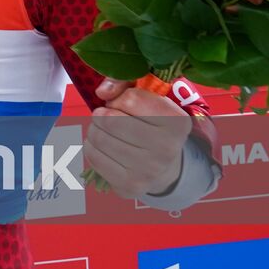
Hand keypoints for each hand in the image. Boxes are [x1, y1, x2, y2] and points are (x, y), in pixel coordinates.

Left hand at [84, 79, 190, 196]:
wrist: (164, 166)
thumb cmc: (150, 123)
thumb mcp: (147, 95)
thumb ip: (124, 81)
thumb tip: (102, 92)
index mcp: (177, 122)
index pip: (131, 98)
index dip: (119, 97)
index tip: (123, 103)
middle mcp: (167, 149)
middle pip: (110, 120)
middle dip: (102, 114)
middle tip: (108, 116)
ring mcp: (148, 171)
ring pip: (98, 137)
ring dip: (95, 129)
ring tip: (106, 131)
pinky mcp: (129, 186)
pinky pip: (93, 156)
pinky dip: (92, 146)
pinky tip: (105, 146)